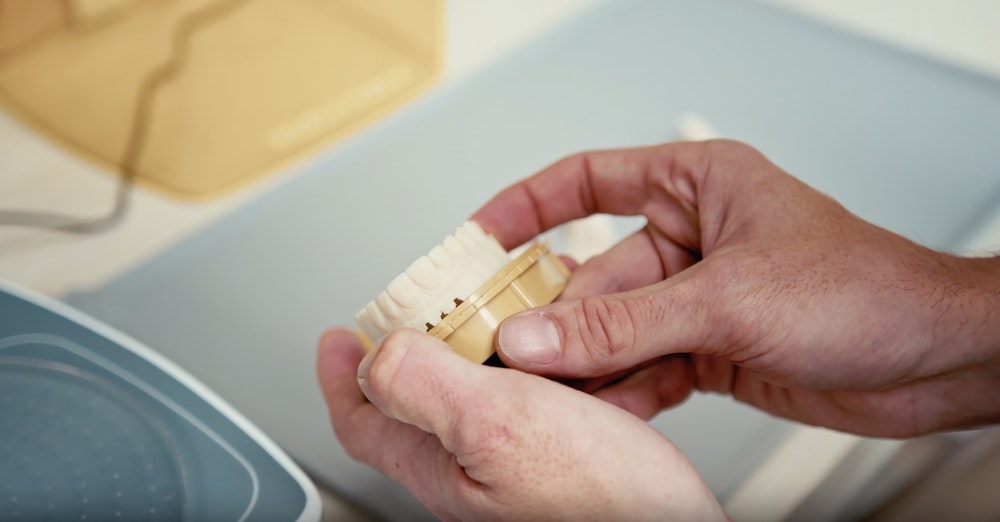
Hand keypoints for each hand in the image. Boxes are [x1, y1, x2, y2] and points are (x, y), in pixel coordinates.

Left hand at [317, 328, 726, 520]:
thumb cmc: (605, 508)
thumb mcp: (498, 427)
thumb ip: (427, 387)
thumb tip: (376, 355)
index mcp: (444, 466)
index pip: (364, 422)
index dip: (342, 377)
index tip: (338, 336)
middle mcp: (476, 471)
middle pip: (415, 406)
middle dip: (408, 353)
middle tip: (412, 314)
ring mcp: (520, 466)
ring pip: (474, 399)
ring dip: (472, 350)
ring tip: (485, 316)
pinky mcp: (565, 458)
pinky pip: (530, 402)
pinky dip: (531, 365)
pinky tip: (556, 350)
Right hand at [473, 140, 999, 437]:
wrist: (934, 361)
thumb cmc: (865, 291)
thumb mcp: (727, 299)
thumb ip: (622, 323)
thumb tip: (538, 334)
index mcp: (696, 187)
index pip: (589, 180)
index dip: (527, 206)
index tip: (479, 238)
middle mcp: (692, 240)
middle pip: (593, 274)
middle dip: (554, 317)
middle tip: (506, 351)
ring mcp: (698, 299)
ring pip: (614, 330)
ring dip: (585, 363)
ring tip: (547, 391)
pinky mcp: (709, 348)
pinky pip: (644, 368)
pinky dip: (624, 392)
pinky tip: (605, 411)